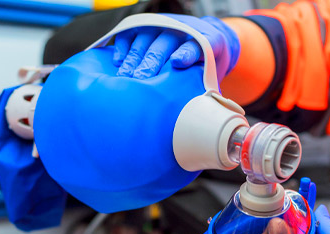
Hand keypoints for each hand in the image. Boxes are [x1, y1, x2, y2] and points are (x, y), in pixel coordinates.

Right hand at [113, 14, 239, 82]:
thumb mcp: (211, 78)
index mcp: (208, 40)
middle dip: (153, 61)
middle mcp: (185, 29)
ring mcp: (165, 26)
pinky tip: (118, 61)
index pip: (196, 45)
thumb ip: (204, 88)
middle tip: (142, 79)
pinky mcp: (148, 27)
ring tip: (126, 76)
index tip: (178, 63)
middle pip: (167, 42)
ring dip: (135, 57)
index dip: (187, 53)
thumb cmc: (207, 68)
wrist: (205, 44)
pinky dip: (124, 45)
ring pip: (147, 37)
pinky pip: (133, 33)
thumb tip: (196, 111)